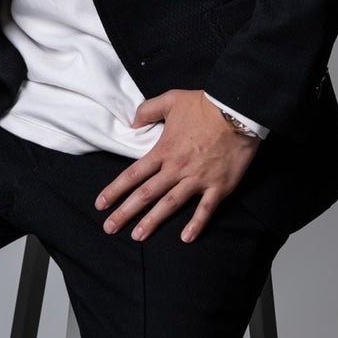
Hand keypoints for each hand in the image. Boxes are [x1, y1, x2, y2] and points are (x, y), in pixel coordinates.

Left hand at [95, 90, 260, 243]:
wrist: (237, 111)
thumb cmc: (204, 105)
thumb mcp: (170, 100)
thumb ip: (148, 110)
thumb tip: (133, 123)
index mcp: (163, 151)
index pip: (133, 175)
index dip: (115, 190)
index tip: (100, 204)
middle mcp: (176, 168)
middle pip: (146, 194)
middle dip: (125, 213)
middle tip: (109, 228)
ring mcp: (197, 179)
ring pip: (170, 205)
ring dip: (152, 222)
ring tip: (137, 236)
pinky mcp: (218, 186)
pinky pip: (205, 210)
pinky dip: (196, 224)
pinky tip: (186, 238)